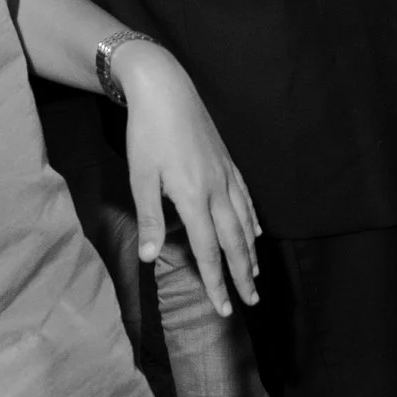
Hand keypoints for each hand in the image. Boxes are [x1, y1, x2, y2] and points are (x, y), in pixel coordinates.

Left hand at [117, 44, 260, 316]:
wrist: (165, 88)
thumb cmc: (146, 133)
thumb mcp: (141, 176)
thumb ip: (150, 218)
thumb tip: (150, 258)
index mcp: (192, 197)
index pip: (207, 250)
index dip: (216, 282)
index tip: (225, 308)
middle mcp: (216, 189)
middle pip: (233, 241)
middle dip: (241, 275)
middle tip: (250, 302)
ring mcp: (225, 174)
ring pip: (244, 222)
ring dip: (250, 252)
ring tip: (254, 275)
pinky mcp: (227, 161)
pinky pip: (246, 198)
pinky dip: (252, 220)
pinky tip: (256, 231)